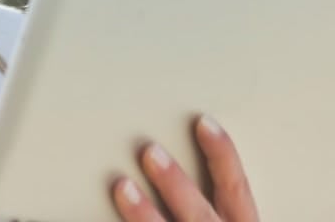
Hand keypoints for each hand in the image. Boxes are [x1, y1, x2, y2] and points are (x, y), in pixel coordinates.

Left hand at [112, 116, 258, 220]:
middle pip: (201, 214)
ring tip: (122, 187)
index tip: (203, 123)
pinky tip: (99, 220)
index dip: (223, 155)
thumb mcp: (223, 221)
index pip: (236, 189)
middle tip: (149, 151)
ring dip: (146, 215)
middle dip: (176, 184)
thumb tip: (161, 152)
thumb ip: (207, 199)